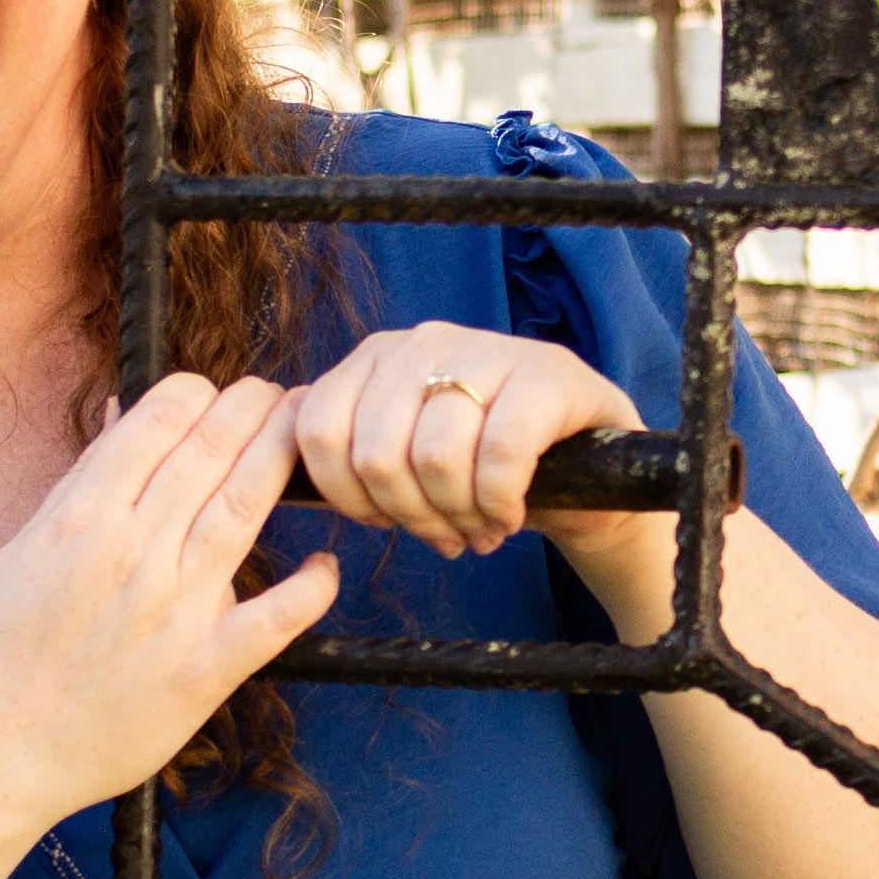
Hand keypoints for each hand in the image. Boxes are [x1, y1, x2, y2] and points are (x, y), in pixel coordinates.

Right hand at [0, 373, 339, 823]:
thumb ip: (82, 481)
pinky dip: (308, 589)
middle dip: (252, 409)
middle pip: (209, 454)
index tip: (218, 393)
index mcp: (81, 517)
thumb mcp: (24, 547)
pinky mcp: (201, 672)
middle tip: (280, 394)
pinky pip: (272, 620)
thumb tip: (126, 413)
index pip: (156, 422)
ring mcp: (171, 612)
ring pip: (241, 511)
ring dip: (279, 460)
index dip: (198, 395)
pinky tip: (327, 565)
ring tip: (306, 432)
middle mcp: (131, 553)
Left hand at [283, 317, 638, 562]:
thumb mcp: (405, 455)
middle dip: (409, 517)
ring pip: (434, 457)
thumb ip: (352, 457)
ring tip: (479, 526)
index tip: (386, 524)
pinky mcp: (546, 374)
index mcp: (373, 359)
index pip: (318, 432)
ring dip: (457, 515)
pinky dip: (498, 504)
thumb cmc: (482, 467)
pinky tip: (508, 515)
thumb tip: (287, 483)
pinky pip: (499, 456)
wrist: (592, 462)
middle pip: (374, 454)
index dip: (347, 499)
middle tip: (445, 536)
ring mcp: (485, 349)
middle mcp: (421, 342)